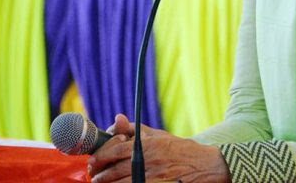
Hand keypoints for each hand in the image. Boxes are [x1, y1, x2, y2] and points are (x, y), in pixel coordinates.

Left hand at [88, 115, 228, 182]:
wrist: (202, 166)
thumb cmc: (179, 149)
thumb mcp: (158, 135)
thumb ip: (136, 129)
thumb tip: (117, 119)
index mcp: (147, 145)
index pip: (115, 149)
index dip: (100, 156)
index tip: (93, 160)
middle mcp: (146, 161)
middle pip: (112, 170)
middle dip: (99, 173)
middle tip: (94, 174)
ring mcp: (149, 177)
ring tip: (100, 182)